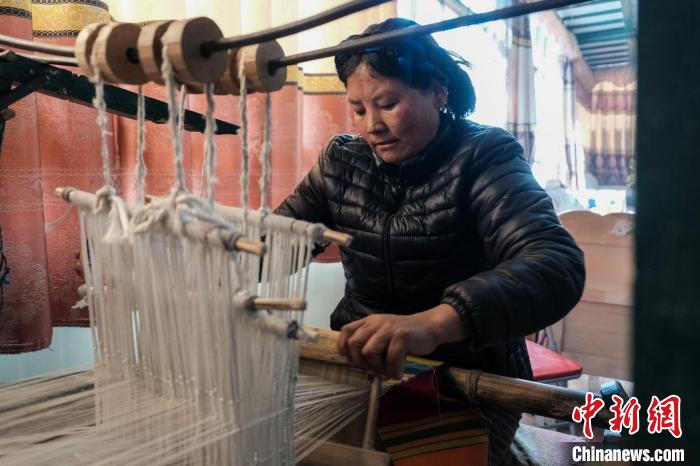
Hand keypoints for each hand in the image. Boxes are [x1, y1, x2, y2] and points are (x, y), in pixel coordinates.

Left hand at [337, 304, 463, 379]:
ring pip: (369, 351)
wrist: (429, 327)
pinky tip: (398, 374)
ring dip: (377, 368)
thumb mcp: (383, 334)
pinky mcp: (401, 335)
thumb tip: (357, 364)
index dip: (343, 347)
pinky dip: (393, 370)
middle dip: (361, 363)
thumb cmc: (405, 336)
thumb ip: (370, 342)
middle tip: (373, 371)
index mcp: (369, 322)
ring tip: (387, 373)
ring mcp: (388, 328)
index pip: (347, 330)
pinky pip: (390, 357)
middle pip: (354, 344)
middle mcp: (376, 322)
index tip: (349, 360)